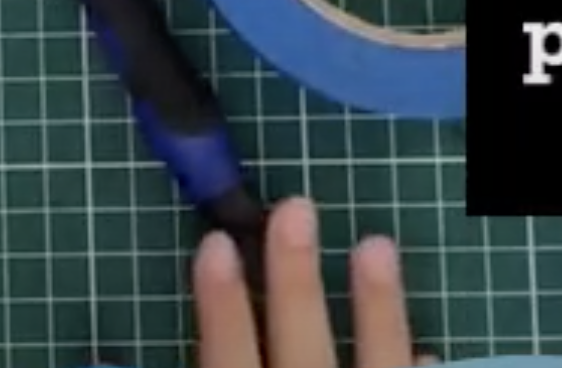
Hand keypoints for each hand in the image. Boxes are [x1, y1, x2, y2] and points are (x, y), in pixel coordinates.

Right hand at [196, 198, 430, 367]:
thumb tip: (136, 357)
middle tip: (296, 208)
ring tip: (376, 244)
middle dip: (296, 278)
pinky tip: (425, 351)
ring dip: (377, 305)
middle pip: (299, 343)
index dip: (222, 301)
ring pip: (375, 360)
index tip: (216, 242)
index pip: (228, 354)